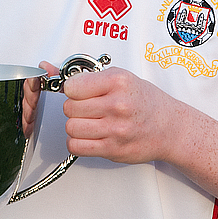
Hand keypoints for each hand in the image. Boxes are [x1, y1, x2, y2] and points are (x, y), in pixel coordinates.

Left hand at [58, 65, 180, 164]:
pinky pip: (76, 146)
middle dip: (75, 107)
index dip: (73, 89)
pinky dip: (78, 142)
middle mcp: (117, 104)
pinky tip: (90, 135)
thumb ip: (86, 76)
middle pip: (70, 108)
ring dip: (77, 125)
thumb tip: (47, 69)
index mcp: (118, 81)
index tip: (81, 91)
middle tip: (89, 107)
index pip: (72, 86)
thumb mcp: (120, 79)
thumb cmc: (146, 101)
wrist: (170, 127)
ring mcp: (115, 129)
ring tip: (91, 121)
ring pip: (71, 127)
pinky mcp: (112, 149)